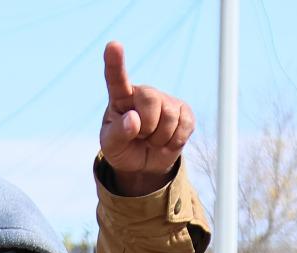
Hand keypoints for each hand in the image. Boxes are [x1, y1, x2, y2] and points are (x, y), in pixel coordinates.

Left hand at [99, 41, 192, 194]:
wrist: (143, 163)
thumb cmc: (123, 148)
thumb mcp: (111, 146)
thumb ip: (118, 133)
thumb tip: (133, 120)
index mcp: (120, 97)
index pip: (116, 78)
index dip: (115, 62)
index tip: (113, 45)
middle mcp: (144, 93)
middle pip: (151, 99)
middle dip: (147, 126)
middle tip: (141, 136)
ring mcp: (165, 100)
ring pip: (169, 116)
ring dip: (159, 138)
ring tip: (152, 139)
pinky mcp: (184, 111)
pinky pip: (184, 125)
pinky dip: (174, 141)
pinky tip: (166, 141)